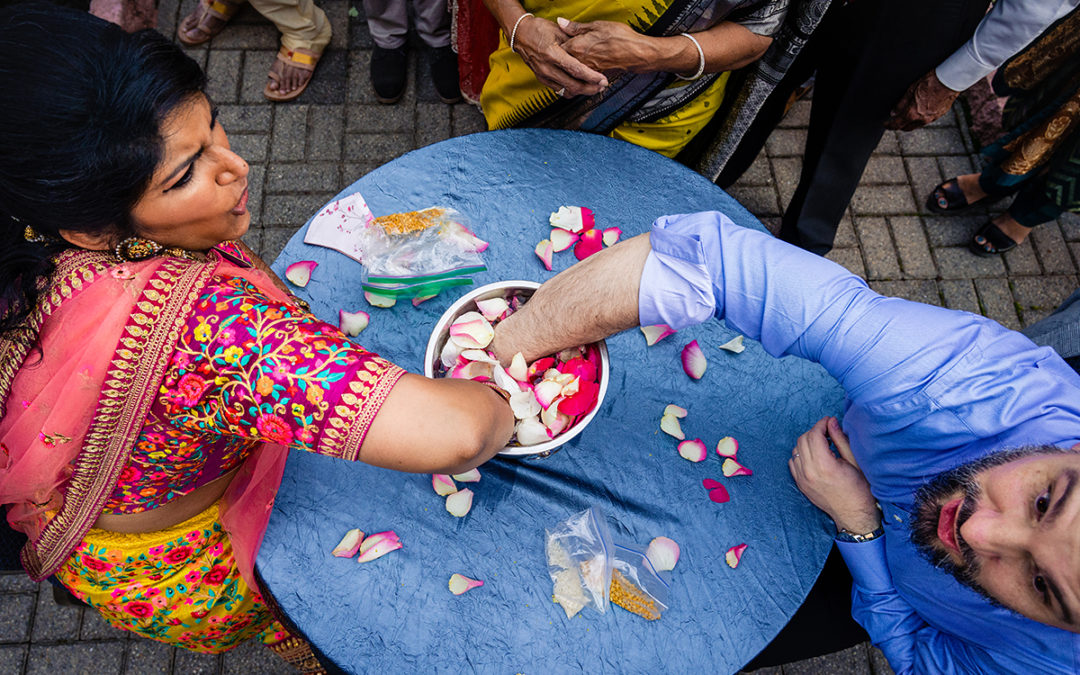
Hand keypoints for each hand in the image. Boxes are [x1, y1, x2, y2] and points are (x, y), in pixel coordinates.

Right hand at [512, 15, 607, 96]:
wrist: (520, 35)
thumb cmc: (538, 30)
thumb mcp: (558, 31)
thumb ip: (574, 41)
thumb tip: (590, 48)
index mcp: (552, 54)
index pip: (576, 70)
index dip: (591, 77)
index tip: (602, 80)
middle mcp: (547, 68)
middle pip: (573, 85)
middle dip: (590, 88)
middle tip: (602, 86)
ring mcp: (543, 75)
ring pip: (567, 91)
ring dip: (581, 92)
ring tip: (593, 88)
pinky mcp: (542, 79)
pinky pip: (559, 90)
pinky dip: (571, 90)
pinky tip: (579, 87)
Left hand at [559, 18, 657, 72]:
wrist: (637, 54)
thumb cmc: (620, 38)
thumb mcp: (597, 26)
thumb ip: (576, 27)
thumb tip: (561, 22)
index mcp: (576, 47)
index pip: (558, 47)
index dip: (558, 42)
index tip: (558, 39)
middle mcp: (579, 61)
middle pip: (564, 60)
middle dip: (563, 55)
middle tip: (565, 48)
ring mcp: (587, 70)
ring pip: (573, 67)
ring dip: (572, 62)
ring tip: (579, 54)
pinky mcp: (595, 75)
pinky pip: (583, 73)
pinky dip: (583, 68)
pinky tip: (588, 61)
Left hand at [789, 417, 879, 533]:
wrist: (854, 514)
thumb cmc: (859, 489)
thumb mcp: (855, 461)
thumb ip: (840, 440)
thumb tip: (831, 423)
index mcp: (824, 466)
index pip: (814, 435)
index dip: (821, 424)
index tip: (829, 421)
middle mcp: (809, 472)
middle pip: (802, 440)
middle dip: (814, 431)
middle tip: (828, 432)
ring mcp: (802, 480)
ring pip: (796, 450)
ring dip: (807, 442)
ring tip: (822, 445)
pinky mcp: (800, 485)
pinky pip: (793, 462)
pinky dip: (801, 455)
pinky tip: (814, 456)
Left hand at [885, 70, 960, 130]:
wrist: (951, 79)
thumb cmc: (931, 81)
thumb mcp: (911, 89)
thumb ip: (901, 103)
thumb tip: (893, 113)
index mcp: (912, 113)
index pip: (897, 124)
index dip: (889, 125)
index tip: (885, 124)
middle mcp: (922, 119)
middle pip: (907, 128)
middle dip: (899, 125)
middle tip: (894, 121)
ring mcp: (932, 118)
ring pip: (917, 125)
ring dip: (910, 123)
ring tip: (906, 116)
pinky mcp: (940, 115)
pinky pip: (926, 120)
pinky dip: (920, 119)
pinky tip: (920, 112)